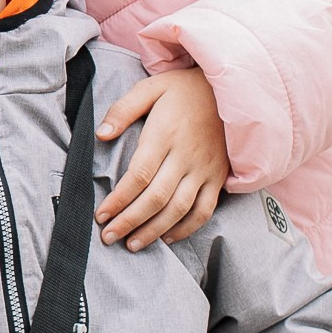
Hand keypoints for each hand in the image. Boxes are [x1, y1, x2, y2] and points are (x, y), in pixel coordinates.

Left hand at [97, 66, 229, 248]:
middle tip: (109, 237)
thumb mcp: (150, 88)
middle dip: (129, 221)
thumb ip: (123, 110)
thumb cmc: (183, 90)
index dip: (119, 199)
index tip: (101, 215)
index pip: (138, 176)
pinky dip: (186, 228)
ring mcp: (205, 169)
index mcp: (165, 134)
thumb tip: (101, 134)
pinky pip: (204, 210)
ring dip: (154, 230)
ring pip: (179, 209)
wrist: (230, 90)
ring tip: (132, 244)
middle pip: (156, 198)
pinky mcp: (219, 177)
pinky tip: (166, 237)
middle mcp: (186, 156)